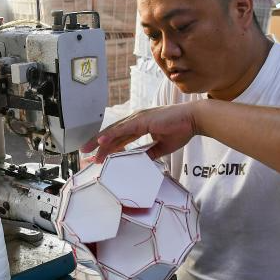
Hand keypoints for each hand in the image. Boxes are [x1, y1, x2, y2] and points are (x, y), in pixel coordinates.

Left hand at [81, 103, 200, 162]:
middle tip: (85, 153)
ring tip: (88, 150)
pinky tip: (101, 142)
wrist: (194, 119)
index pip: (119, 137)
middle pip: (112, 134)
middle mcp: (136, 120)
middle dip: (98, 144)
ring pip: (114, 132)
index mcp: (140, 125)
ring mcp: (138, 119)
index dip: (107, 146)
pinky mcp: (142, 120)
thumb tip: (140, 160)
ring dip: (100, 142)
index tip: (98, 156)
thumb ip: (150, 152)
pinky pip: (123, 130)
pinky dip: (111, 136)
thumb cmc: (181, 129)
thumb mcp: (162, 146)